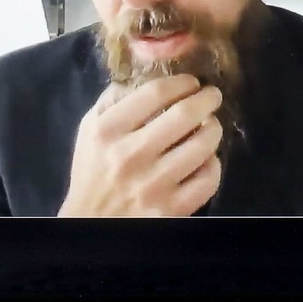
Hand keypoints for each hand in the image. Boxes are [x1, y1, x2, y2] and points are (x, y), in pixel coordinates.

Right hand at [57, 74, 224, 217]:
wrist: (91, 223)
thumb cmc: (92, 173)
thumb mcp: (89, 130)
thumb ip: (112, 100)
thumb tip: (144, 78)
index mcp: (108, 131)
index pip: (155, 93)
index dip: (181, 82)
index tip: (191, 82)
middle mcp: (131, 155)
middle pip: (184, 114)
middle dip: (207, 99)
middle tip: (212, 96)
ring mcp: (153, 184)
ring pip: (202, 145)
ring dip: (213, 129)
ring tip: (211, 126)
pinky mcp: (171, 209)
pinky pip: (208, 179)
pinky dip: (213, 164)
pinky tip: (206, 159)